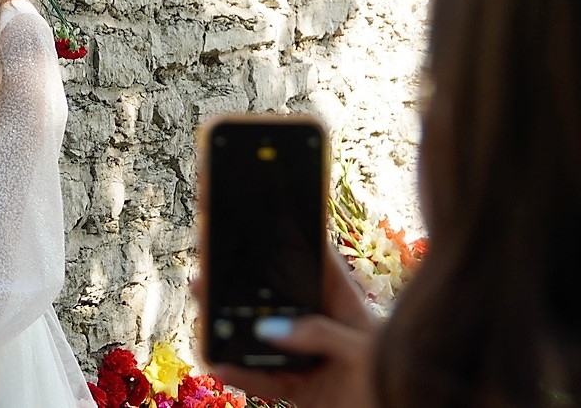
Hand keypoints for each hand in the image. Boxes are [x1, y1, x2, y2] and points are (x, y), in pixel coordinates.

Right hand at [196, 246, 379, 407]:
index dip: (286, 235)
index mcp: (341, 303)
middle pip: (272, 295)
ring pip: (258, 333)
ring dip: (227, 322)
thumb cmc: (395, 380)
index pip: (312, 260)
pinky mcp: (296, 385)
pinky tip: (220, 366)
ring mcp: (303, 354)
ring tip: (202, 305)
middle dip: (238, 279)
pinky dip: (240, 375)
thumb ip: (322, 335)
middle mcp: (317, 323)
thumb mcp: (364, 352)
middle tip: (208, 262)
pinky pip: (261, 378)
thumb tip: (271, 328)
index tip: (256, 212)